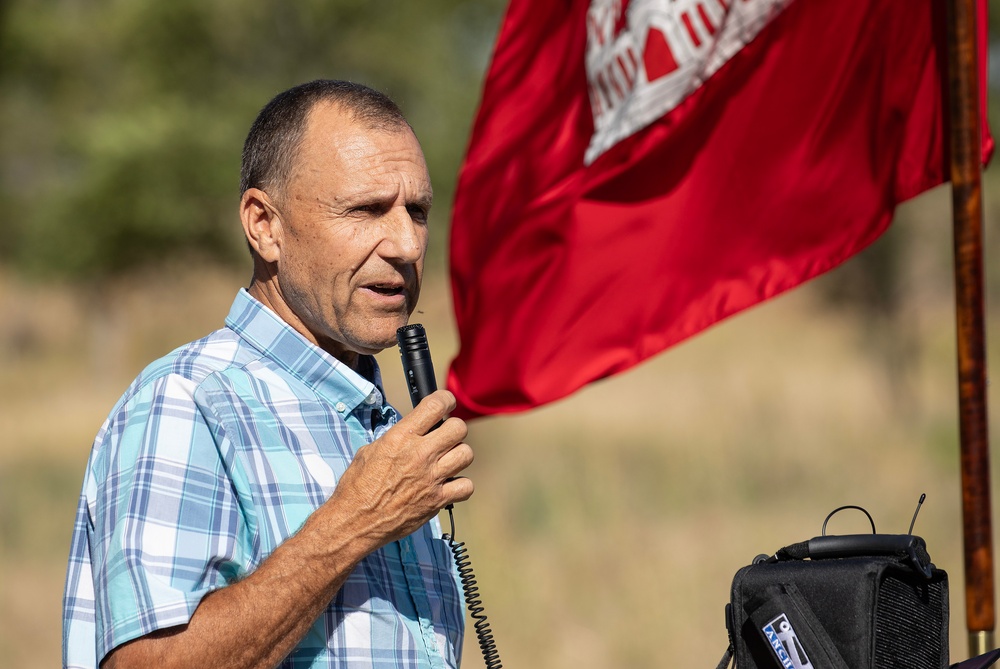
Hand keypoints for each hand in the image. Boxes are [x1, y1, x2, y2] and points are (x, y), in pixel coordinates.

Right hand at [323, 389, 473, 549]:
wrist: (354, 521)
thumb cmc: (356, 487)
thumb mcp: (369, 451)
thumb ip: (394, 439)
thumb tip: (408, 433)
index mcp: (401, 438)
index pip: (435, 406)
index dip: (445, 400)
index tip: (445, 403)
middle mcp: (420, 454)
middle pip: (459, 428)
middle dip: (454, 428)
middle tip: (445, 436)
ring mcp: (431, 478)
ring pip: (466, 454)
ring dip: (458, 455)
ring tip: (447, 461)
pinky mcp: (437, 500)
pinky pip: (466, 487)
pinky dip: (461, 486)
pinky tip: (449, 485)